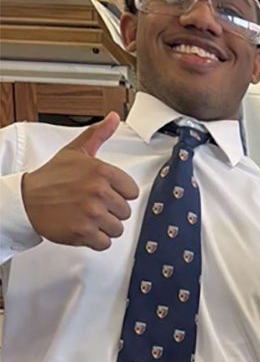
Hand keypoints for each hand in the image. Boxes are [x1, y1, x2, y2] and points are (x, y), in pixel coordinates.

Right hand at [21, 112, 138, 250]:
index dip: (119, 194)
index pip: (132, 192)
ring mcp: (91, 214)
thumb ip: (98, 135)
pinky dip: (95, 240)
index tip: (104, 192)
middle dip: (110, 211)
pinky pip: (104, 243)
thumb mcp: (75, 152)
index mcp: (102, 172)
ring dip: (104, 227)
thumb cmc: (51, 177)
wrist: (25, 200)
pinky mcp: (83, 232)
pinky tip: (83, 229)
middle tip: (91, 205)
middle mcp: (98, 192)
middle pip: (125, 212)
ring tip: (87, 217)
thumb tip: (113, 118)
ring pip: (117, 229)